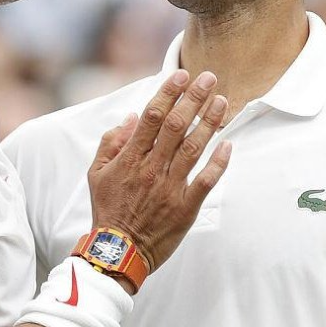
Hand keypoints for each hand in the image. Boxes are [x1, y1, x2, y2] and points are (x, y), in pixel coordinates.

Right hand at [87, 70, 230, 272]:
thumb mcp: (96, 173)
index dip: (168, 93)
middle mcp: (151, 168)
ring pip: (193, 148)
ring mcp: (170, 187)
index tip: (181, 75)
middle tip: (209, 77)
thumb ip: (111, 142)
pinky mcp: (185, 207)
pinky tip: (229, 145)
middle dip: (194, 98)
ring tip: (222, 100)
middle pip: (176, 126)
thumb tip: (131, 117)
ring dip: (209, 122)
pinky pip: (206, 181)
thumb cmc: (108, 210)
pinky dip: (218, 163)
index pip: (152, 117)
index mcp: (130, 158)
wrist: (117, 251)